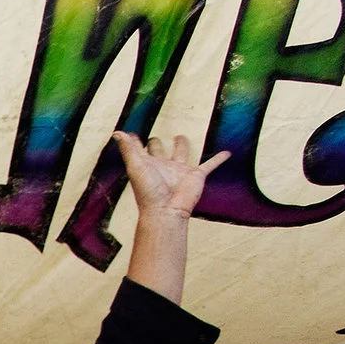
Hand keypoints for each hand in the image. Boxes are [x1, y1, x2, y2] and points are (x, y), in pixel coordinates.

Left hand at [115, 133, 231, 222]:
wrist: (166, 211)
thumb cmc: (149, 191)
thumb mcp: (136, 166)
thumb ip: (128, 149)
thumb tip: (118, 132)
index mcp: (148, 165)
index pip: (140, 150)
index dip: (134, 143)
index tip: (131, 134)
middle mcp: (163, 166)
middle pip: (160, 151)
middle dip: (157, 144)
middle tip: (156, 136)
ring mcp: (180, 171)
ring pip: (182, 154)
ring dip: (182, 146)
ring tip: (181, 137)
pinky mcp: (196, 176)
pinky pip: (210, 165)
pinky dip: (218, 159)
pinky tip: (227, 153)